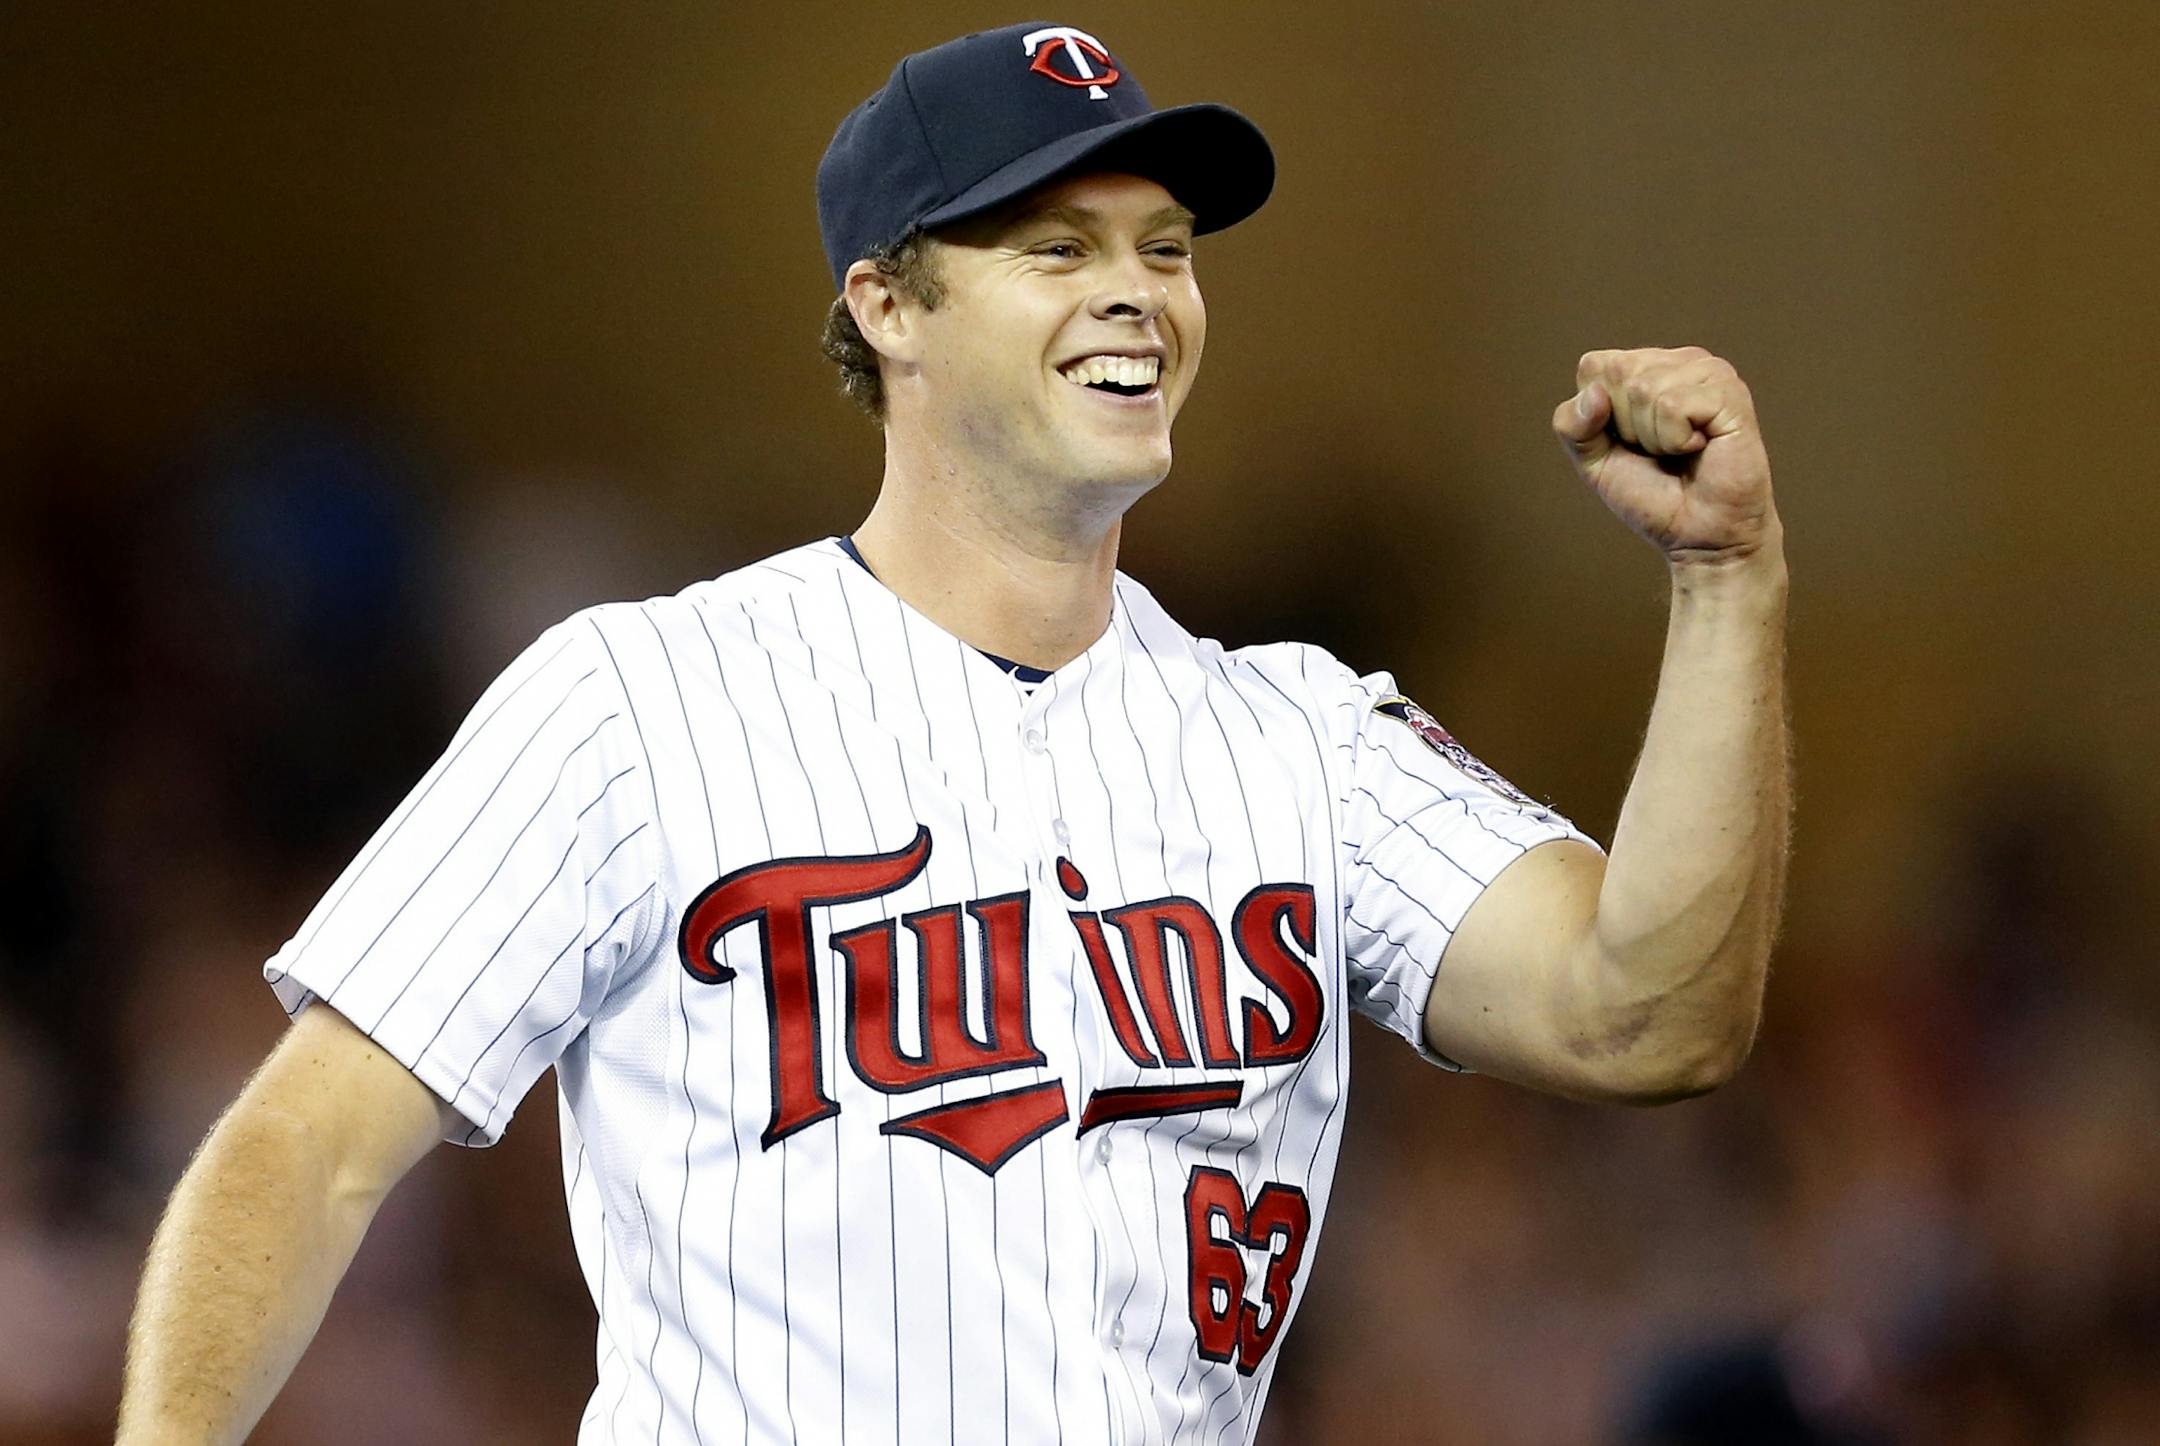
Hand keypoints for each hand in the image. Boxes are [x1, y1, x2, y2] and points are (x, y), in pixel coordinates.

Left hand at [1552, 346, 1778, 566]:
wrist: (1698, 536)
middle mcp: (1680, 361)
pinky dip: (1675, 440)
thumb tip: (1593, 394)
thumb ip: (1573, 425)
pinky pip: (1673, 405)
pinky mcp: (1730, 394)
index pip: (1594, 366)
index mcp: (1648, 367)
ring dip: (1653, 438)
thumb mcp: (1594, 461)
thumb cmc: (1653, 495)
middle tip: (1658, 451)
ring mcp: (1709, 373)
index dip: (1598, 414)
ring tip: (1680, 451)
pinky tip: (1699, 448)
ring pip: (1645, 389)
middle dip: (1626, 425)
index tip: (1629, 442)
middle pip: (1617, 372)